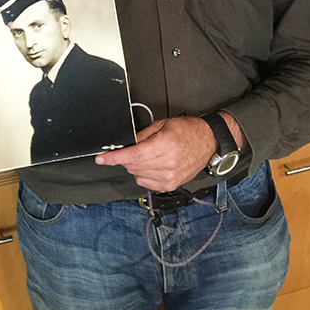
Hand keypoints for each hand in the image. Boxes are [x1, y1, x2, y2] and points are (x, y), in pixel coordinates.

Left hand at [95, 116, 216, 191]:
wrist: (209, 142)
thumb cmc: (187, 130)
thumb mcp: (163, 124)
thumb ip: (142, 136)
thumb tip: (126, 144)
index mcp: (165, 145)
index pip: (133, 155)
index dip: (114, 157)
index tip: (101, 158)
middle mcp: (167, 164)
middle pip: (133, 166)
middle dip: (126, 158)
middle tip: (131, 149)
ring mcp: (170, 177)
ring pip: (137, 175)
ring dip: (135, 166)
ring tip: (147, 155)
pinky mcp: (171, 185)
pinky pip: (146, 183)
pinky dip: (143, 174)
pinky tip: (151, 165)